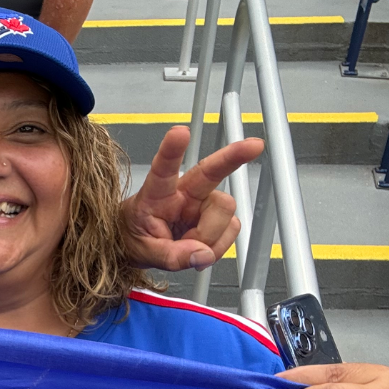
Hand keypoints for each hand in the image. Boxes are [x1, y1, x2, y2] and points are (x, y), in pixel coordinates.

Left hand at [119, 125, 263, 271]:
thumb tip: (201, 254)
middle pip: (212, 171)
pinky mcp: (217, 217)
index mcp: (157, 193)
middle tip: (254, 145)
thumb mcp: (143, 252)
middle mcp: (184, 192)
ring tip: (188, 245)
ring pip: (225, 212)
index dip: (172, 150)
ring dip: (211, 237)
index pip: (164, 169)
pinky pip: (232, 230)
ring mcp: (203, 204)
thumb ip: (170, 256)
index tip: (179, 132)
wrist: (136, 244)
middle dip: (234, 156)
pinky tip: (201, 247)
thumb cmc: (134, 236)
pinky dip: (219, 246)